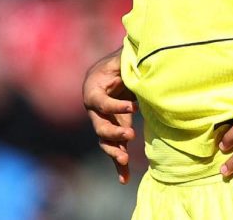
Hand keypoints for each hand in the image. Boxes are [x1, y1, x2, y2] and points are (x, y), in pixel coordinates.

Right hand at [82, 48, 136, 183]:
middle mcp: (95, 110)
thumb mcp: (121, 59)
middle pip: (99, 127)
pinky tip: (124, 179)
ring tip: (125, 160)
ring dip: (114, 152)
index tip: (133, 106)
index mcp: (93, 91)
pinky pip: (113, 150)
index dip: (115, 106)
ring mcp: (103, 123)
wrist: (114, 73)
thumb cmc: (118, 63)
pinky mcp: (113, 132)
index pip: (100, 102)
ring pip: (104, 142)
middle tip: (130, 134)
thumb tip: (139, 52)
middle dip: (114, 133)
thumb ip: (127, 58)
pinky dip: (118, 166)